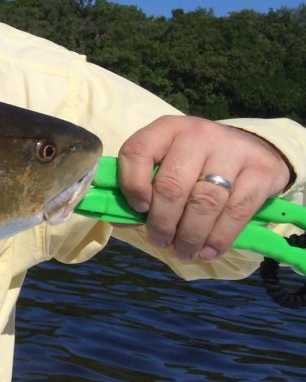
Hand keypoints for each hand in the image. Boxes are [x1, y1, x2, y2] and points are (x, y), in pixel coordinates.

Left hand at [117, 116, 290, 261]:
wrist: (255, 150)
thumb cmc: (198, 163)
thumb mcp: (168, 163)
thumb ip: (143, 188)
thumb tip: (119, 221)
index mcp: (166, 129)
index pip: (137, 151)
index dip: (131, 184)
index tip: (138, 209)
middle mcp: (197, 135)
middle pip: (172, 185)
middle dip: (162, 223)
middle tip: (160, 242)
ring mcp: (231, 150)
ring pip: (204, 202)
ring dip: (189, 236)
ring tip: (183, 252)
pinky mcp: (260, 171)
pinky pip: (235, 211)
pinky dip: (219, 238)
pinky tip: (208, 251)